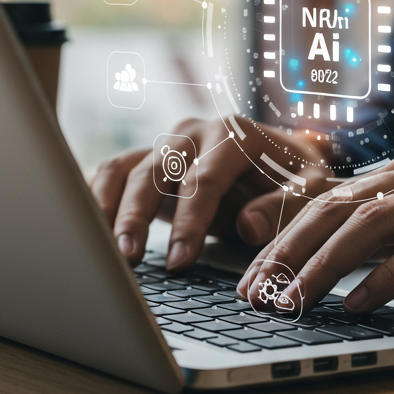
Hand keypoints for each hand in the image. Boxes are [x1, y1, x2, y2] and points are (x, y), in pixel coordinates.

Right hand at [89, 117, 328, 270]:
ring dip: (107, 207)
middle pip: (155, 170)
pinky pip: (112, 172)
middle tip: (127, 258)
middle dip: (137, 215)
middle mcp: (193, 133)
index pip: (204, 179)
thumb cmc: (296, 176)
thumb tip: (249, 226)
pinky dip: (94, 197)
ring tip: (99, 248)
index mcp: (234, 134)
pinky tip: (85, 229)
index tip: (180, 260)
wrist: (283, 158)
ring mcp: (166, 143)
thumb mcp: (308, 189)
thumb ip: (284, 206)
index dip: (190, 222)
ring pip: (124, 168)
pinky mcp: (148, 160)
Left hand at [237, 149, 393, 313]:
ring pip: (372, 225)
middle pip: (338, 206)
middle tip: (252, 290)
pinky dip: (383, 279)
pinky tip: (357, 305)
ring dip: (322, 267)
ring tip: (291, 303)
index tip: (249, 266)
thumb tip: (342, 260)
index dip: (284, 230)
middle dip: (286, 250)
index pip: (333, 195)